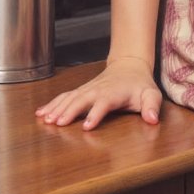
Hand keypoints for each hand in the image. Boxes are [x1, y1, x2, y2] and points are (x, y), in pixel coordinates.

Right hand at [35, 57, 161, 130]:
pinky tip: (40, 113)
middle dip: (69, 111)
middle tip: (57, 123)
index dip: (95, 114)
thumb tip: (153, 119)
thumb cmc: (140, 85)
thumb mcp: (151, 95)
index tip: (87, 126)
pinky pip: (64, 96)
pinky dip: (52, 104)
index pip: (104, 103)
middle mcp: (98, 90)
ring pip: (69, 97)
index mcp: (114, 93)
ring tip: (45, 119)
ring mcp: (87, 89)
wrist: (129, 66)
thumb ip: (152, 107)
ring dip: (56, 107)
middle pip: (81, 100)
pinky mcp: (81, 90)